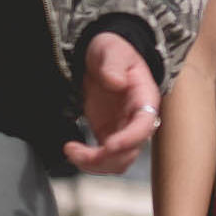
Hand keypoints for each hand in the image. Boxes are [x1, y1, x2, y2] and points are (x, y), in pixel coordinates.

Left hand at [66, 32, 160, 174]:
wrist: (103, 57)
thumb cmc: (112, 51)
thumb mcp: (112, 50)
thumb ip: (114, 64)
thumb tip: (117, 82)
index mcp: (144, 98)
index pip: (144, 126)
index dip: (129, 139)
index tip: (109, 146)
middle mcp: (137, 120)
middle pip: (130, 152)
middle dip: (105, 158)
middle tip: (75, 151)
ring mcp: (123, 130)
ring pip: (118, 162)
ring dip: (95, 165)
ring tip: (71, 151)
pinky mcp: (108, 135)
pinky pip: (103, 158)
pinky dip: (87, 161)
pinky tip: (72, 149)